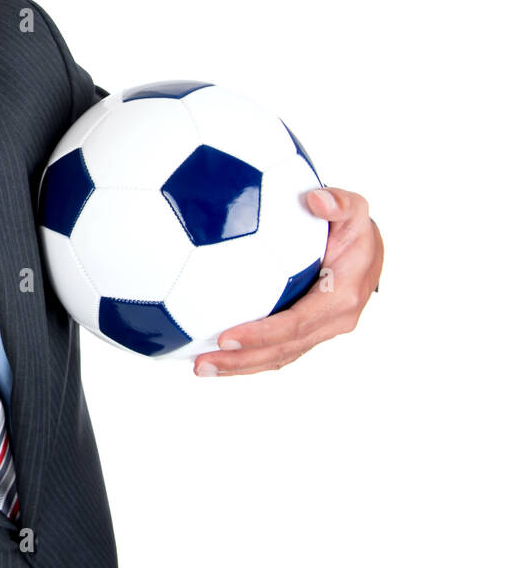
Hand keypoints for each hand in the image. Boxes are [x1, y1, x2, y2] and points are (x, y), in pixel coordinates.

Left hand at [194, 186, 382, 376]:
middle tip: (200, 364)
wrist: (368, 249)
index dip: (261, 335)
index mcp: (341, 298)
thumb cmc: (354, 227)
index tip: (225, 337)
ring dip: (239, 366)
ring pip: (277, 356)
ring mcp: (320, 331)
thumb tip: (317, 198)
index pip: (295, 324)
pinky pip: (276, 350)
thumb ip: (338, 203)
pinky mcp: (307, 333)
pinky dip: (247, 358)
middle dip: (241, 361)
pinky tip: (215, 356)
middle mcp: (332, 322)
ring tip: (199, 368)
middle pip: (281, 350)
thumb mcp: (353, 209)